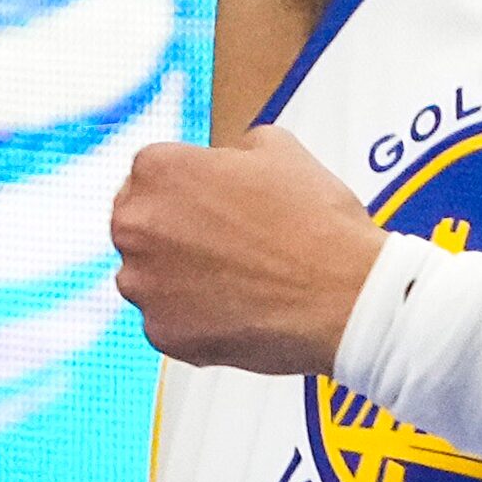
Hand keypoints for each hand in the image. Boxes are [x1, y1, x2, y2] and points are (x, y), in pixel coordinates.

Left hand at [110, 124, 384, 374]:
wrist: (346, 295)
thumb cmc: (316, 220)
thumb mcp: (277, 147)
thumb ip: (228, 150)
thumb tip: (218, 163)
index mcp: (157, 169)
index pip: (152, 177)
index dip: (188, 191)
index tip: (213, 207)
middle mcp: (135, 224)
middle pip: (140, 226)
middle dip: (173, 233)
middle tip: (223, 245)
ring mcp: (143, 283)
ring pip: (149, 277)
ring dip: (179, 278)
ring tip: (236, 280)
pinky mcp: (160, 333)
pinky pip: (168, 322)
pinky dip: (195, 320)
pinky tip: (237, 311)